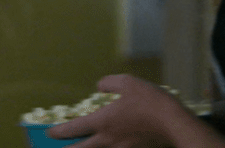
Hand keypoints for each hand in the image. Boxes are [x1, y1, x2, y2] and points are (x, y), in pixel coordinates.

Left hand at [46, 75, 192, 147]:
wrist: (174, 124)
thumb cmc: (151, 101)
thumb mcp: (128, 82)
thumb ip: (109, 83)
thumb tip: (100, 87)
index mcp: (103, 121)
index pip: (74, 129)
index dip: (59, 132)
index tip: (49, 133)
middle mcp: (108, 139)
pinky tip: (107, 147)